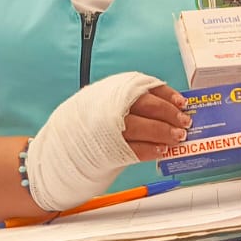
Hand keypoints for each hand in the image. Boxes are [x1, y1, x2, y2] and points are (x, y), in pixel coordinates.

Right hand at [27, 73, 188, 210]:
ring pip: (141, 126)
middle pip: (145, 104)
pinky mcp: (104, 149)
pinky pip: (133, 149)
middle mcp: (106, 105)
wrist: (56, 154)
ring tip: (178, 137)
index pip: (143, 86)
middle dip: (169, 113)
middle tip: (185, 122)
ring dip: (163, 132)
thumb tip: (166, 113)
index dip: (166, 94)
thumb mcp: (103, 108)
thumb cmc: (86, 131)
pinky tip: (162, 151)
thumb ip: (129, 107)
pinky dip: (151, 150)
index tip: (182, 102)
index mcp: (108, 91)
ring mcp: (104, 127)